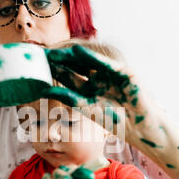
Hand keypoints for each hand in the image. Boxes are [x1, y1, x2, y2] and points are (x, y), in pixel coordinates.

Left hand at [44, 45, 159, 147]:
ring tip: (57, 52)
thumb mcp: (87, 109)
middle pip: (77, 67)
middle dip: (62, 61)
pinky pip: (105, 63)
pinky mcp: (123, 72)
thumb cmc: (114, 122)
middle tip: (44, 55)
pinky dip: (92, 57)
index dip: (56, 71)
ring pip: (89, 62)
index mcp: (89, 91)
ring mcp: (110, 75)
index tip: (40, 66)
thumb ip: (68, 98)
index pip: (69, 77)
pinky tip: (77, 51)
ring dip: (73, 57)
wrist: (139, 126)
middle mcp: (98, 81)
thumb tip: (45, 91)